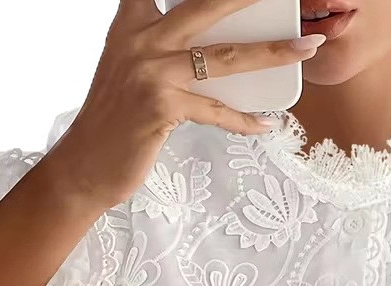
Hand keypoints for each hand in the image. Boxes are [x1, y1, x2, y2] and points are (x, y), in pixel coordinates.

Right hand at [47, 0, 323, 213]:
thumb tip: (217, 41)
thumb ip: (160, 43)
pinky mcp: (161, 107)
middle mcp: (140, 39)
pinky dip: (243, 121)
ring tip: (305, 47)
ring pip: (223, 57)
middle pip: (207, 5)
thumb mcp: (131, 66)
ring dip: (271, 51)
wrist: (86, 165)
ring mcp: (151, 72)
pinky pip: (216, 111)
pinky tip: (266, 124)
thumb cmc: (116, 118)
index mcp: (132, 21)